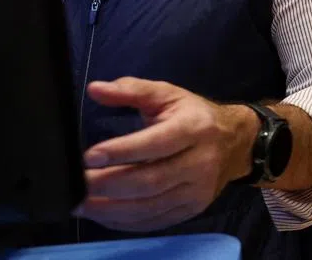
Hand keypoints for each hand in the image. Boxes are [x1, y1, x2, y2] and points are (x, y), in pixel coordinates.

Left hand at [76, 77, 257, 231]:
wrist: (235, 142)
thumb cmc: (194, 115)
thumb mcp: (168, 94)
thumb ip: (132, 90)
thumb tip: (95, 89)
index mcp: (194, 128)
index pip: (156, 143)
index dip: (122, 151)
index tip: (89, 156)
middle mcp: (200, 162)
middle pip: (150, 180)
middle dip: (109, 185)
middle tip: (76, 186)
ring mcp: (197, 190)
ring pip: (149, 206)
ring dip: (110, 208)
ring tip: (81, 204)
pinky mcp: (192, 209)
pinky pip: (154, 221)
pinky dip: (124, 221)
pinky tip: (102, 213)